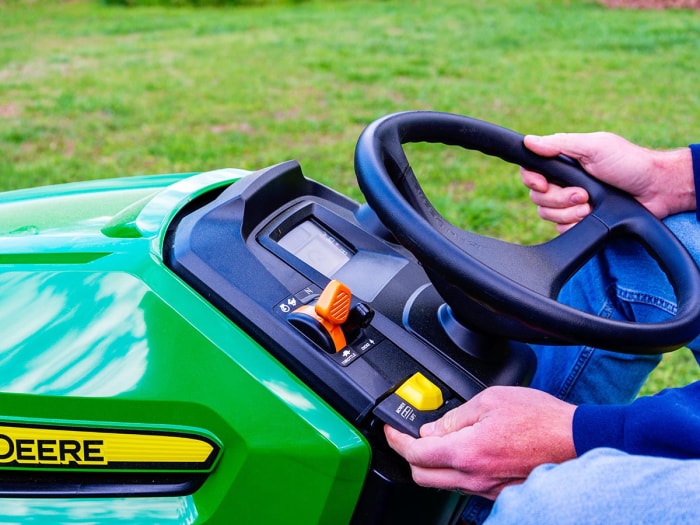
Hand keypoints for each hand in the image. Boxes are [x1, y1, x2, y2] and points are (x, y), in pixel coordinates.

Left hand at [384, 386, 575, 499]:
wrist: (575, 440)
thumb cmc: (540, 418)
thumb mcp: (490, 400)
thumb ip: (455, 417)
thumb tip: (432, 429)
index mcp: (467, 452)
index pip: (415, 454)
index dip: (396, 441)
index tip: (390, 431)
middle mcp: (473, 477)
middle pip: (422, 476)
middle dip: (409, 456)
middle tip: (409, 436)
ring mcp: (486, 489)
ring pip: (443, 483)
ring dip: (432, 464)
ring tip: (439, 438)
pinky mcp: (498, 492)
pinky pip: (464, 485)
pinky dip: (454, 470)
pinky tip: (464, 449)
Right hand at [521, 132, 693, 232]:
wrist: (655, 189)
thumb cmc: (629, 163)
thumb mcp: (594, 146)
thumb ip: (560, 144)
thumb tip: (528, 141)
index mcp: (563, 163)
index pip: (530, 172)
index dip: (532, 180)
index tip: (543, 184)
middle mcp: (563, 182)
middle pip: (537, 197)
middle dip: (559, 199)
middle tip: (583, 194)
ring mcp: (570, 203)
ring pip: (547, 214)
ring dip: (568, 212)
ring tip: (590, 205)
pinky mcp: (578, 220)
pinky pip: (561, 229)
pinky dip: (574, 224)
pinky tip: (590, 217)